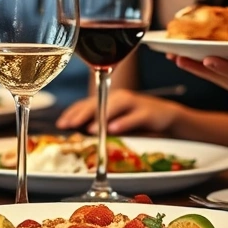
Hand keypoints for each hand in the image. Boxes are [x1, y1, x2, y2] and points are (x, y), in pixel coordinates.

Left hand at [56, 89, 180, 134]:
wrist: (167, 116)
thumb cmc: (137, 118)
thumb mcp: (116, 120)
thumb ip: (99, 122)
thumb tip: (77, 129)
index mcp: (108, 98)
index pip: (86, 103)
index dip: (72, 112)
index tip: (60, 123)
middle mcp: (118, 97)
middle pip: (97, 102)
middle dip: (80, 114)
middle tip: (67, 125)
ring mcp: (133, 103)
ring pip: (114, 106)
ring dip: (100, 117)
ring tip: (87, 128)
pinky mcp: (147, 112)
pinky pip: (134, 117)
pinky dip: (123, 123)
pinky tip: (113, 130)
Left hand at [172, 20, 227, 92]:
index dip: (221, 66)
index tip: (206, 58)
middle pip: (217, 76)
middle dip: (195, 66)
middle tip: (174, 56)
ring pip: (212, 76)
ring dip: (192, 66)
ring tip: (171, 55)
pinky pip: (213, 73)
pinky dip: (199, 65)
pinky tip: (184, 56)